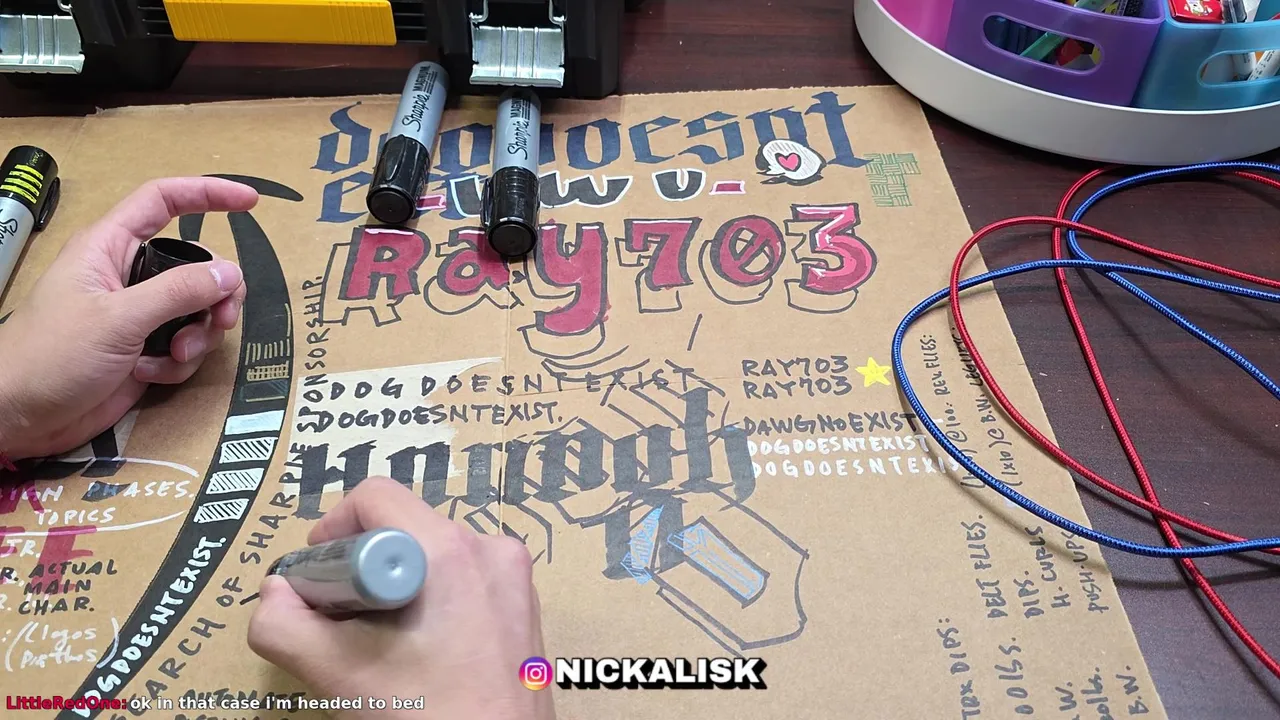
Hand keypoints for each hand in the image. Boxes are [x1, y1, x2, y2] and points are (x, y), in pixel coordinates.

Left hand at [0, 177, 257, 459]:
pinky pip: (184, 345)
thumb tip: (231, 272)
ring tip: (174, 356)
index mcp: (109, 247)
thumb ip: (178, 292)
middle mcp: (127, 275)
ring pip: (197, 309)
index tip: (250, 201)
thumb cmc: (52, 356)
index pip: (163, 201)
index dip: (207, 194)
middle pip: (196, 264)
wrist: (19, 416)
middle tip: (221, 320)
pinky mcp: (143, 349)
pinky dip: (177, 362)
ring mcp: (137, 314)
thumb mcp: (118, 319)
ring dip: (197, 335)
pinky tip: (149, 375)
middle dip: (215, 294)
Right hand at [248, 477, 553, 719]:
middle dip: (363, 566)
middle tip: (343, 621)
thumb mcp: (337, 674)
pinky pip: (465, 579)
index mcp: (448, 551)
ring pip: (433, 555)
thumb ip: (284, 625)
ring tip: (386, 645)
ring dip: (398, 587)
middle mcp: (491, 549)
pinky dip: (433, 602)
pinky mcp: (525, 604)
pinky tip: (422, 653)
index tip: (317, 580)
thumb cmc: (428, 718)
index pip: (376, 497)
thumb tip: (275, 591)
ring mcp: (515, 577)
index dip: (333, 531)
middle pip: (405, 526)